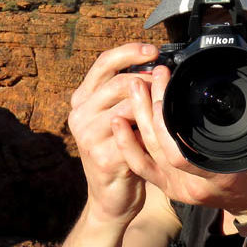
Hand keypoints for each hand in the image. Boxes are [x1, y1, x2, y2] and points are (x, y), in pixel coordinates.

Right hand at [68, 43, 159, 223]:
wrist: (110, 196)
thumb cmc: (119, 150)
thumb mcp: (116, 116)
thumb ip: (125, 92)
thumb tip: (155, 64)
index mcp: (82, 99)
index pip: (104, 63)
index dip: (130, 52)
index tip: (155, 50)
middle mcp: (80, 114)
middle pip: (120, 83)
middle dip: (149, 82)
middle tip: (167, 86)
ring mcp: (88, 136)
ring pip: (129, 108)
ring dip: (153, 107)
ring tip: (165, 111)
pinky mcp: (103, 156)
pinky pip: (136, 136)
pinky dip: (153, 133)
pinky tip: (162, 134)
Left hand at [112, 65, 246, 215]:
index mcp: (219, 174)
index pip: (180, 153)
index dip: (164, 122)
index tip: (165, 86)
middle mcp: (192, 184)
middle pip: (158, 147)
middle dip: (149, 107)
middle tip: (149, 76)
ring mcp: (176, 186)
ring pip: (146, 153)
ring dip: (136, 118)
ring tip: (134, 86)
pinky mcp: (166, 185)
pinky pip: (140, 166)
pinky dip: (126, 143)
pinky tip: (118, 120)